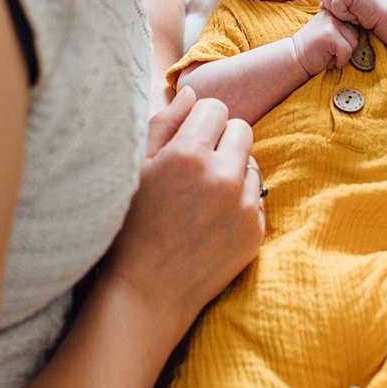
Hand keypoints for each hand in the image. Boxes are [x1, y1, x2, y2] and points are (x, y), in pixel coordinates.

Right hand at [103, 88, 264, 329]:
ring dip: (232, 170)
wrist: (148, 293)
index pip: (215, 108)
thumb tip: (192, 94)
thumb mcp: (135, 169)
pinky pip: (255, 197)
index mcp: (188, 155)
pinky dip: (238, 202)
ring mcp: (243, 206)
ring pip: (251, 163)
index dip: (199, 120)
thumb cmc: (130, 227)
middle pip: (242, 129)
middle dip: (221, 139)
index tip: (187, 139)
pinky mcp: (255, 231)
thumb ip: (164, 125)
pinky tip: (211, 220)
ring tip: (202, 196)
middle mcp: (222, 177)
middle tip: (196, 165)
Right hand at [290, 8, 358, 74]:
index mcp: (332, 13)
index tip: (331, 47)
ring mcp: (331, 24)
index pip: (353, 27)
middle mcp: (332, 15)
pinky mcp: (330, 35)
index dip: (345, 42)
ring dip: (342, 55)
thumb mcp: (326, 32)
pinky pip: (347, 52)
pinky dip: (339, 61)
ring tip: (326, 54)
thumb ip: (339, 28)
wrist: (294, 59)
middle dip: (344, 49)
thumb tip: (361, 27)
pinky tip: (326, 60)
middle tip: (327, 51)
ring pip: (353, 44)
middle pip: (355, 35)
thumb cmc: (313, 49)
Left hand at [319, 0, 386, 29]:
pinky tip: (357, 13)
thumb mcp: (348, 3)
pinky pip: (335, 8)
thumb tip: (319, 5)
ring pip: (328, 3)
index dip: (334, 5)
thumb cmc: (367, 11)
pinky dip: (345, 16)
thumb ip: (334, 0)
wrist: (385, 15)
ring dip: (341, 13)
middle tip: (354, 10)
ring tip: (356, 11)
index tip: (352, 7)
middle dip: (336, 9)